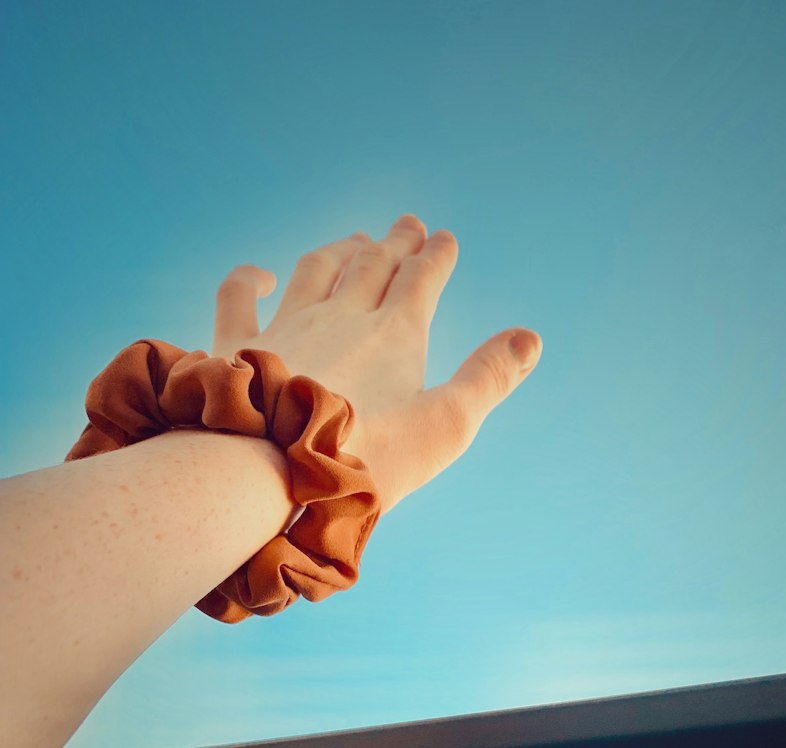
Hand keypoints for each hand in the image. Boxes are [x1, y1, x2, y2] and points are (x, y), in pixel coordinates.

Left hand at [211, 214, 541, 514]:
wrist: (271, 469)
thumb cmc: (364, 458)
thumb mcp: (444, 426)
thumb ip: (487, 380)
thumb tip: (530, 338)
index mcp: (395, 333)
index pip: (421, 278)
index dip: (436, 256)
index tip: (445, 239)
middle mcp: (340, 315)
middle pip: (373, 265)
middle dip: (395, 243)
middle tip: (409, 225)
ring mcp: (287, 326)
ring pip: (317, 270)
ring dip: (340, 251)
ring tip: (355, 240)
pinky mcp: (239, 347)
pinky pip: (241, 297)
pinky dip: (250, 279)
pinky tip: (261, 276)